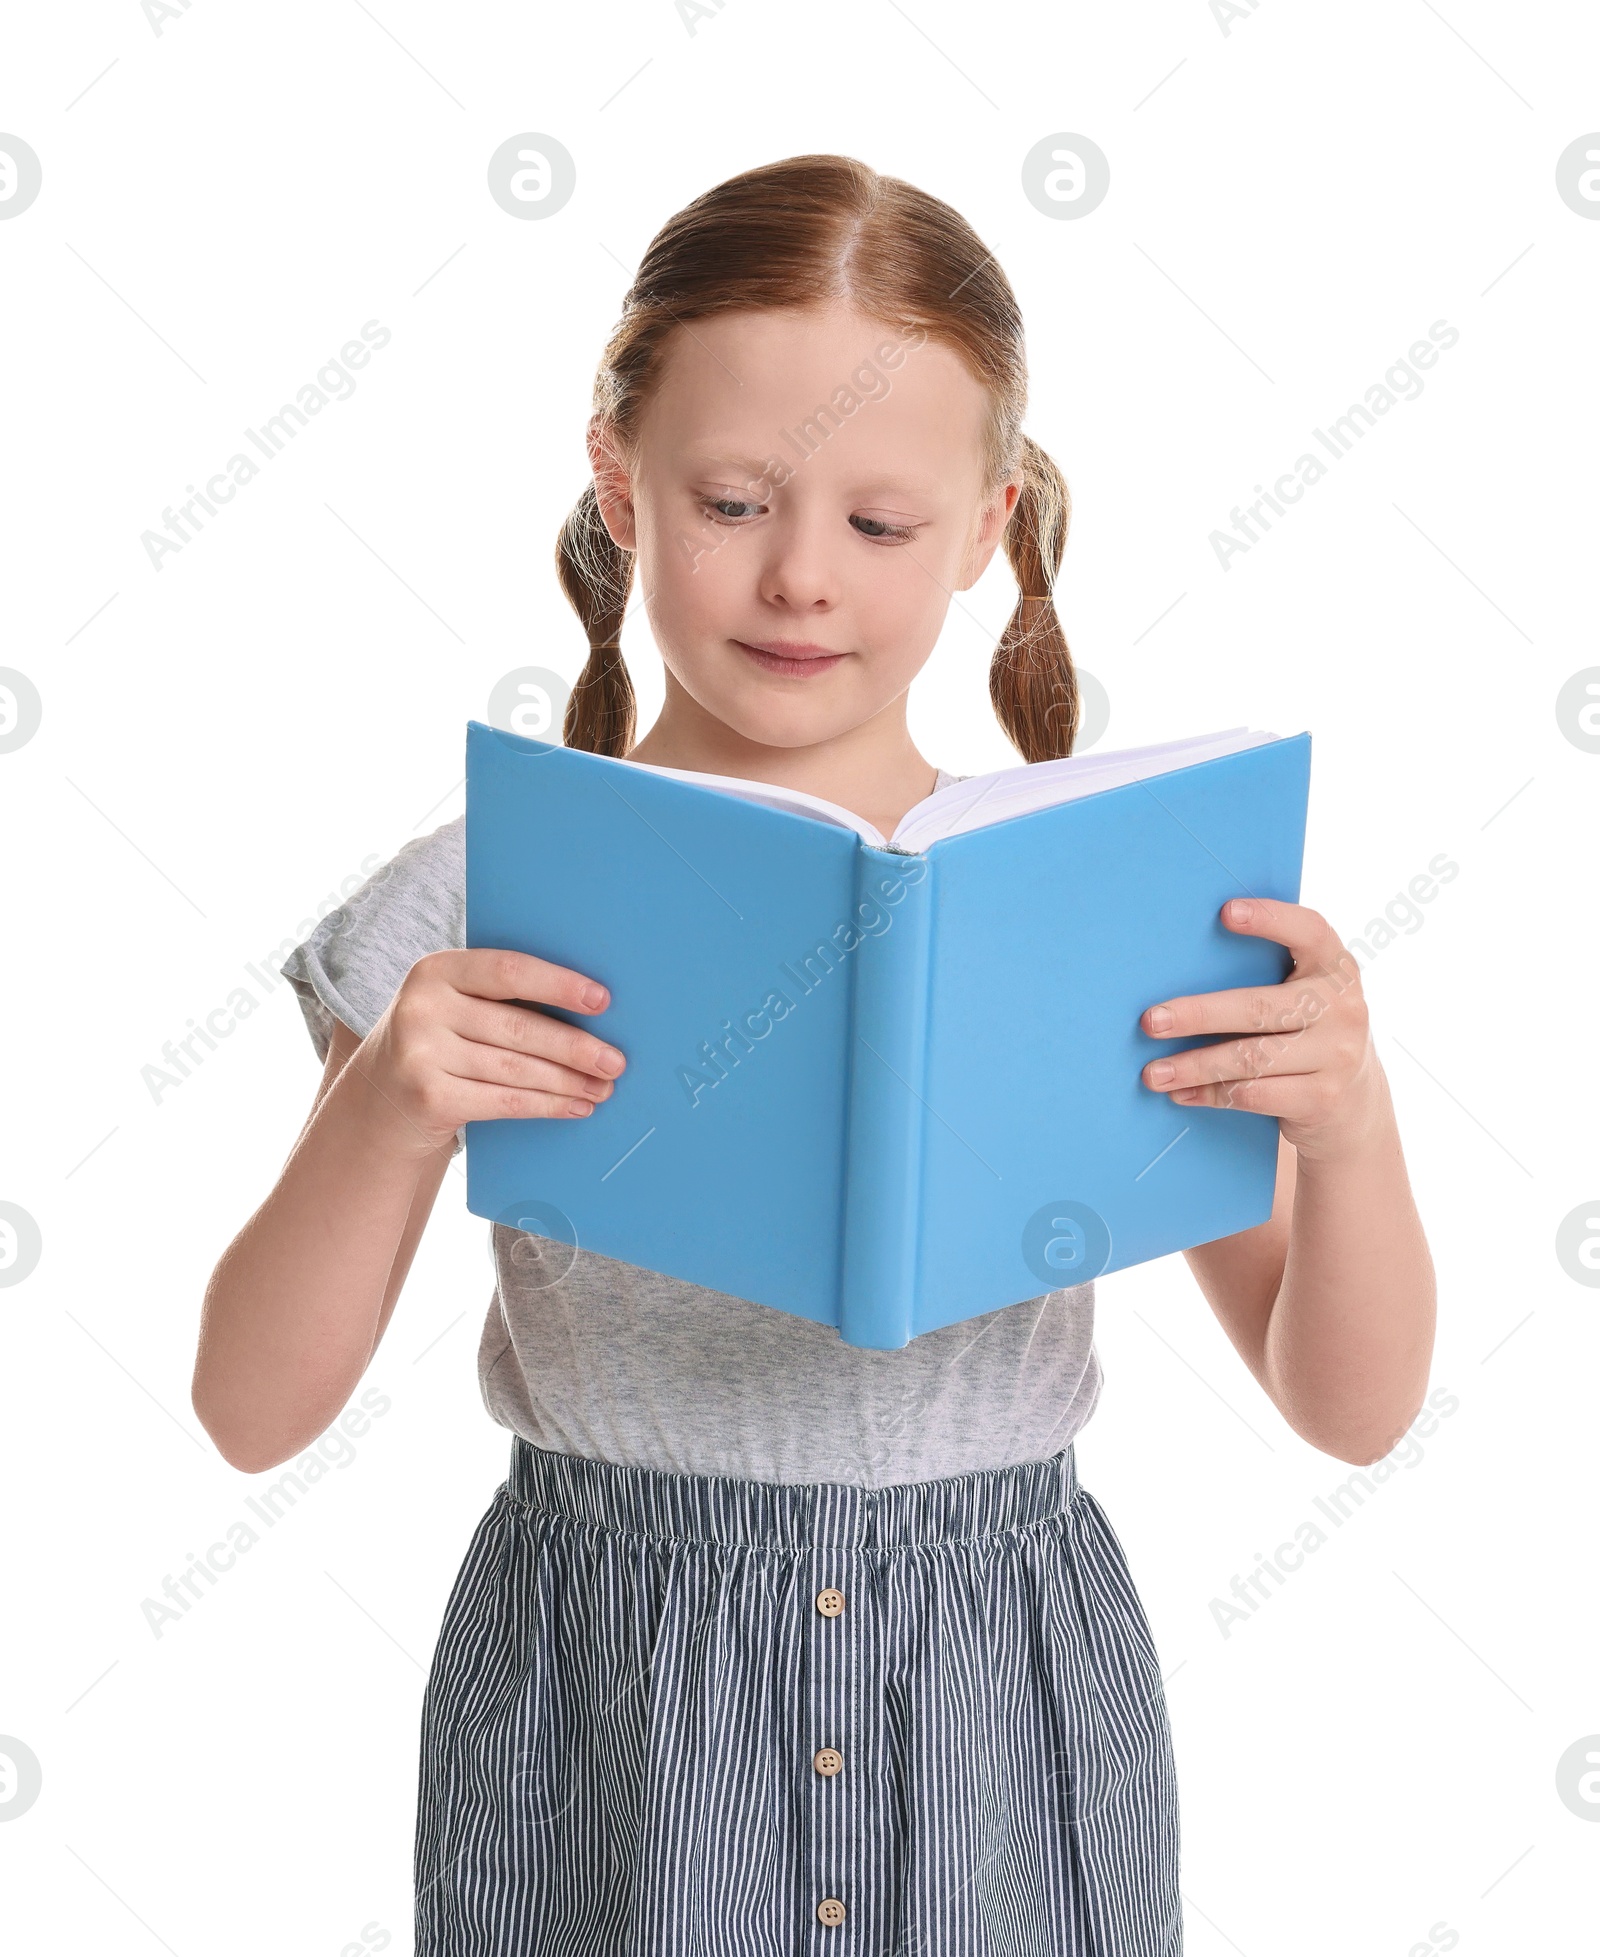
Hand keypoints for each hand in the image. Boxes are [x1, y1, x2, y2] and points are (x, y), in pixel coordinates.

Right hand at [355, 948, 626, 1154]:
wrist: (377, 1101)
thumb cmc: (437, 1043)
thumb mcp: (453, 1005)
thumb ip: (502, 998)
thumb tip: (591, 1011)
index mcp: (437, 969)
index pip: (509, 970)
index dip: (560, 984)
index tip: (603, 1001)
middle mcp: (423, 1007)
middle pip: (519, 1027)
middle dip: (575, 1047)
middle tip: (616, 1062)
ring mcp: (421, 1054)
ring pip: (516, 1069)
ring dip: (568, 1082)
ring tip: (603, 1088)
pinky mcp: (428, 1097)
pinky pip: (505, 1100)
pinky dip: (547, 1105)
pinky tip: (575, 1106)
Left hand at [1139, 897, 1377, 1158]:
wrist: (1355, 1101)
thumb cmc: (1307, 1032)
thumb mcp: (1305, 996)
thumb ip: (1269, 976)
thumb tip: (1177, 964)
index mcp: (1336, 968)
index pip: (1310, 932)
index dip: (1271, 919)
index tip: (1225, 912)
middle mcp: (1344, 1007)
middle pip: (1260, 1008)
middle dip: (1199, 1014)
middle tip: (1151, 1020)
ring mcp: (1338, 1055)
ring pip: (1251, 1059)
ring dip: (1195, 1065)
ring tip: (1153, 1072)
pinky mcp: (1323, 1097)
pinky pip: (1254, 1094)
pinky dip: (1210, 1093)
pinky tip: (1180, 1093)